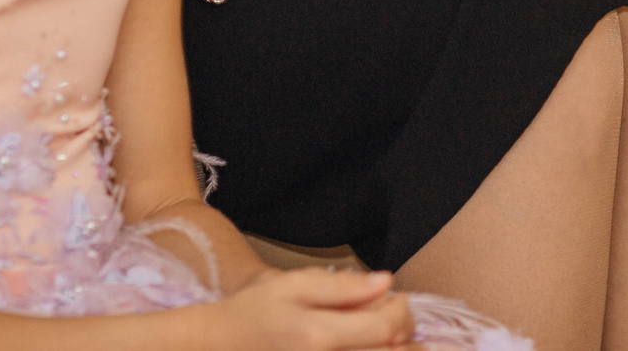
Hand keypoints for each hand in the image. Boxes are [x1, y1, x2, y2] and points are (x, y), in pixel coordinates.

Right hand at [204, 268, 413, 350]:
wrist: (223, 346)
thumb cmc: (256, 311)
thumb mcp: (294, 285)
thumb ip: (342, 286)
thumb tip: (386, 282)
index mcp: (319, 336)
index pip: (386, 329)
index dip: (401, 310)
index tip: (394, 295)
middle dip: (404, 333)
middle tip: (391, 314)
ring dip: (394, 349)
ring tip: (382, 332)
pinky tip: (368, 345)